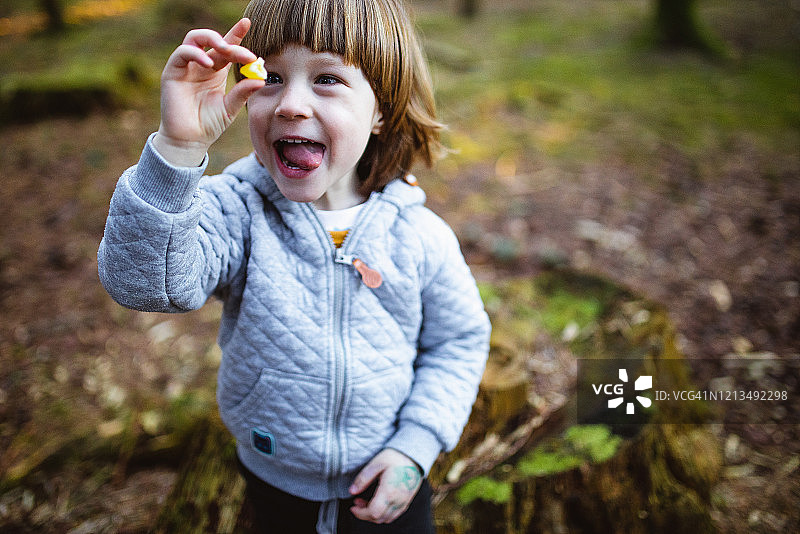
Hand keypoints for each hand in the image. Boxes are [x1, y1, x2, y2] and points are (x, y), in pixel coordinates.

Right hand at [154, 18, 264, 165]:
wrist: (190, 140)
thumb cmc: (209, 124)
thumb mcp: (231, 108)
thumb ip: (243, 92)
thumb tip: (261, 78)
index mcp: (217, 71)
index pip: (227, 47)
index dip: (236, 34)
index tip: (247, 23)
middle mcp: (201, 65)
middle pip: (213, 40)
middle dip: (229, 41)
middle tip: (244, 53)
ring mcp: (186, 67)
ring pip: (195, 39)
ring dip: (211, 39)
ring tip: (225, 50)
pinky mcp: (173, 72)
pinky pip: (182, 53)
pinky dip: (196, 53)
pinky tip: (209, 64)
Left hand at [348, 449, 422, 523]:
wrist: (413, 456)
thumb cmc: (395, 458)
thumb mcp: (376, 463)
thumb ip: (363, 478)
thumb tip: (352, 491)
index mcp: (389, 491)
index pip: (373, 512)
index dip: (360, 513)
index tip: (353, 506)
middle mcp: (398, 500)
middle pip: (379, 518)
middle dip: (364, 514)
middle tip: (357, 502)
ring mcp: (404, 502)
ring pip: (386, 519)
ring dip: (374, 515)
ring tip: (367, 502)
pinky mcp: (407, 502)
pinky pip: (394, 515)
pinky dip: (383, 514)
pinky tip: (378, 503)